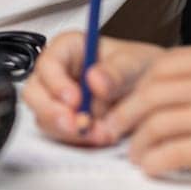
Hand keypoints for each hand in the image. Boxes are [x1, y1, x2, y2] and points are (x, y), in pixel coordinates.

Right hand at [22, 33, 164, 145]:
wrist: (155, 95)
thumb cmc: (141, 70)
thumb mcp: (134, 64)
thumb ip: (116, 71)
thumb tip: (94, 79)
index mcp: (69, 49)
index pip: (48, 62)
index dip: (56, 82)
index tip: (75, 99)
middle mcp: (59, 74)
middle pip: (35, 92)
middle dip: (52, 112)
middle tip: (77, 125)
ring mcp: (59, 101)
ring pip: (44, 117)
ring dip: (68, 130)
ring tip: (98, 133)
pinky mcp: (67, 123)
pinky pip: (60, 134)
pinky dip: (78, 140)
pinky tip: (100, 137)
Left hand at [101, 45, 190, 180]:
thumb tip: (178, 94)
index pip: (160, 67)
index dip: (136, 87)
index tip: (127, 102)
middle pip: (149, 94)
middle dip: (124, 115)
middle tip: (115, 131)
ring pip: (156, 124)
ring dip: (137, 143)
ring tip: (135, 155)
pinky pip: (177, 152)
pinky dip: (157, 161)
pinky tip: (153, 168)